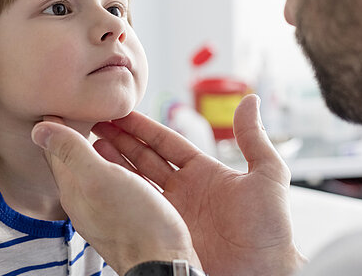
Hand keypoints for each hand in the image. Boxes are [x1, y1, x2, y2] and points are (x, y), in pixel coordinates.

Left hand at [32, 116, 200, 274]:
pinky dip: (122, 160)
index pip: (57, 153)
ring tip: (104, 122)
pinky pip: (123, 178)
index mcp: (75, 191)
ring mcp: (112, 209)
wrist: (166, 264)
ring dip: (103, 144)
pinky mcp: (135, 214)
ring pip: (102, 168)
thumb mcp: (98, 179)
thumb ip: (70, 152)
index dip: (56, 125)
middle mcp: (89, 201)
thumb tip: (38, 128)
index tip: (57, 101)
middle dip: (78, 133)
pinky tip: (129, 157)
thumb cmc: (134, 223)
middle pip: (78, 160)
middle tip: (78, 106)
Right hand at [93, 95, 306, 275]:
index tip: (122, 112)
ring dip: (113, 162)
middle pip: (144, 158)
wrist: (264, 274)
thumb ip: (253, 139)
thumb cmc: (271, 231)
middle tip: (97, 122)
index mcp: (204, 173)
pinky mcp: (164, 232)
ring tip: (90, 145)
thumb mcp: (268, 176)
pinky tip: (102, 180)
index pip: (166, 143)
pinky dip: (118, 193)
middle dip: (120, 139)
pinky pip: (137, 209)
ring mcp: (171, 212)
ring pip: (135, 181)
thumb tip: (250, 102)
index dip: (143, 128)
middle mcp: (184, 190)